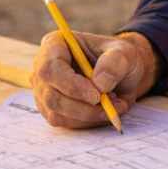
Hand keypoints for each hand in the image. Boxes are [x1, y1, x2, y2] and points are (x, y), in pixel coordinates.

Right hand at [32, 30, 159, 128]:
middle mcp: (43, 69)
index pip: (50, 69)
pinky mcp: (52, 110)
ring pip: (57, 114)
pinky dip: (88, 121)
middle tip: (111, 105)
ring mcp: (44, 91)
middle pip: (51, 96)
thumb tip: (100, 84)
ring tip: (113, 103)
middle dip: (83, 107)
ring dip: (89, 115)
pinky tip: (104, 110)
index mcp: (54, 44)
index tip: (97, 96)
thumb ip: (115, 63)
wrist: (121, 73)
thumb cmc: (118, 58)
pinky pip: (65, 123)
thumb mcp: (124, 52)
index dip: (71, 85)